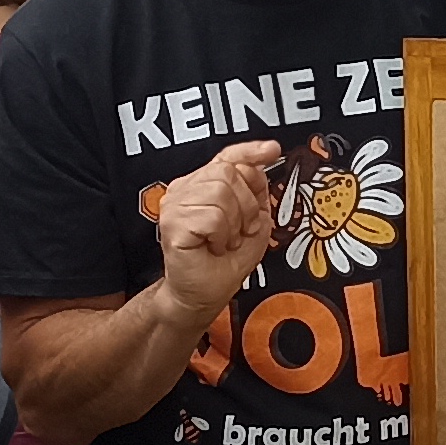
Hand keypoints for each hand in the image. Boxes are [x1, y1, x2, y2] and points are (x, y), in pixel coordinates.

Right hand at [153, 139, 283, 319]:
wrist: (204, 294)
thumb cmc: (224, 262)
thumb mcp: (252, 221)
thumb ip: (255, 191)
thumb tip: (263, 161)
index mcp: (202, 184)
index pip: (227, 156)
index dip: (250, 151)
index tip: (272, 150)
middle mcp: (185, 188)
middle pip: (228, 172)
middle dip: (246, 205)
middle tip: (240, 231)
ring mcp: (175, 204)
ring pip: (220, 193)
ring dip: (233, 223)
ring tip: (225, 241)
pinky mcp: (172, 223)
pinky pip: (212, 216)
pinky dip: (222, 235)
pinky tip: (214, 247)